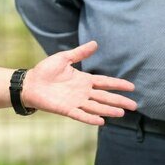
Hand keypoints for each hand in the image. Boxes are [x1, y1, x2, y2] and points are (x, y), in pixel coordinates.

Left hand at [22, 40, 136, 124]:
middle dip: (119, 101)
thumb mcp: (63, 58)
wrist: (30, 82)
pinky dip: (90, 118)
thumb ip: (80, 53)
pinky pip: (81, 115)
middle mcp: (82, 92)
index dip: (118, 84)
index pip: (104, 83)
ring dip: (108, 110)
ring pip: (96, 107)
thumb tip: (95, 43)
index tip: (132, 87)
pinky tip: (102, 121)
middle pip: (104, 97)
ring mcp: (75, 101)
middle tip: (134, 106)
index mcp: (83, 80)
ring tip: (122, 113)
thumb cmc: (45, 70)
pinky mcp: (66, 109)